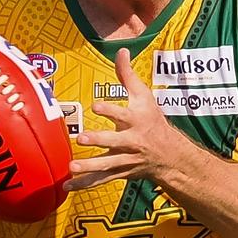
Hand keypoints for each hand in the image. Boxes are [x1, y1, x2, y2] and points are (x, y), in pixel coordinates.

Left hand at [64, 48, 175, 190]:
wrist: (169, 155)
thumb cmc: (153, 120)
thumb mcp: (144, 96)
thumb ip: (128, 75)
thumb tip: (121, 50)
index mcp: (136, 120)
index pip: (123, 114)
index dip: (110, 110)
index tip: (96, 106)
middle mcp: (132, 141)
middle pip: (115, 141)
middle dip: (100, 140)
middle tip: (81, 138)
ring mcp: (126, 159)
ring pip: (107, 164)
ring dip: (89, 167)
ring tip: (72, 168)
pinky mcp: (120, 172)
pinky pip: (101, 180)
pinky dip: (85, 184)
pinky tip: (67, 187)